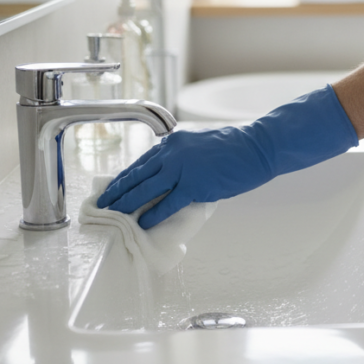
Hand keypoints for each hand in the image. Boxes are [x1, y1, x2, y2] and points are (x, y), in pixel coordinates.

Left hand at [97, 85, 357, 227]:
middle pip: (136, 174)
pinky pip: (167, 202)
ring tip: (114, 215)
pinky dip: (153, 214)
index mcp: (174, 141)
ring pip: (145, 189)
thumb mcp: (203, 143)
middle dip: (117, 191)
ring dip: (127, 203)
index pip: (142, 161)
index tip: (114, 187)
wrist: (260, 145)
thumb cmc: (239, 145)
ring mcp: (182, 168)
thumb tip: (172, 178)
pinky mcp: (195, 184)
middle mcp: (172, 151)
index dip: (126, 177)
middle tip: (103, 203)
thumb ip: (184, 157)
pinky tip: (143, 223)